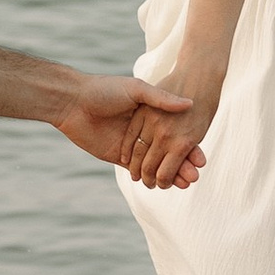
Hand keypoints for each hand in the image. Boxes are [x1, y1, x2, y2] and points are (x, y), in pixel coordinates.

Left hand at [48, 70, 204, 185]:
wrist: (73, 101)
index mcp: (151, 114)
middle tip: (196, 176)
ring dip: (172, 174)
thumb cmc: (105, 89)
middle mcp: (145, 131)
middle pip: (169, 151)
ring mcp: (132, 145)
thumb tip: (189, 103)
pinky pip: (138, 171)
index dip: (189, 147)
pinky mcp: (119, 157)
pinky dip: (153, 178)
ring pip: (157, 163)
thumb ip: (161, 99)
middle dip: (183, 165)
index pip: (176, 134)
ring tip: (187, 183)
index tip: (201, 159)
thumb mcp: (136, 89)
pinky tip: (167, 184)